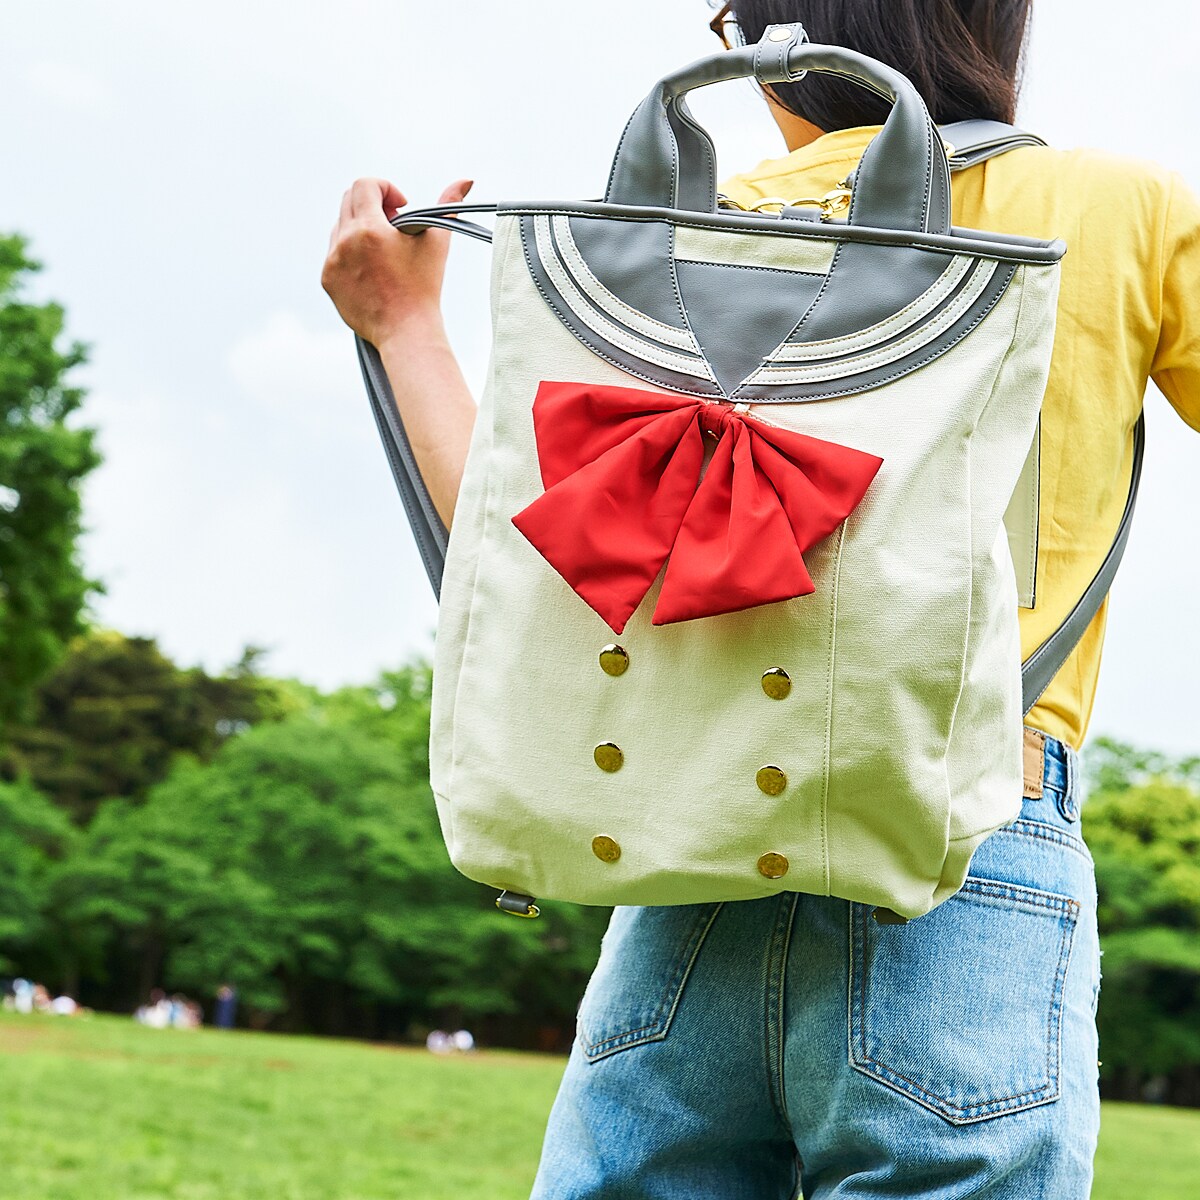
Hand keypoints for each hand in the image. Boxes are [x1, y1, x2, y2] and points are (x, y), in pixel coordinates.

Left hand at [321, 177, 472, 347]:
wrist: (406, 332)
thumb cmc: (424, 288)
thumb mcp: (437, 242)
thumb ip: (448, 205)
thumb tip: (465, 180)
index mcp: (369, 229)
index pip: (365, 185)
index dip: (385, 188)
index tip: (400, 207)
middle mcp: (345, 242)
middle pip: (349, 201)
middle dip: (372, 205)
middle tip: (393, 225)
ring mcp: (332, 262)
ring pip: (339, 226)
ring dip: (360, 228)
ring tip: (383, 249)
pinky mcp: (328, 280)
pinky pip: (334, 253)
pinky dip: (350, 253)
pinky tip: (372, 269)